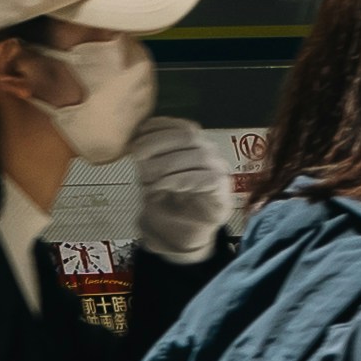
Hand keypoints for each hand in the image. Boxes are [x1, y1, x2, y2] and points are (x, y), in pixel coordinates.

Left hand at [122, 112, 234, 263]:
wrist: (182, 235)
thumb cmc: (168, 201)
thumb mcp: (152, 175)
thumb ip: (149, 156)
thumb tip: (137, 140)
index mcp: (195, 144)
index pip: (181, 125)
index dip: (158, 128)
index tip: (136, 139)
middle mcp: (210, 152)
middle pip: (189, 135)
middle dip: (159, 143)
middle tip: (138, 158)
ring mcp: (220, 170)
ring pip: (199, 155)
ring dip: (168, 163)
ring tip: (147, 176)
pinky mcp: (223, 192)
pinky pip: (207, 178)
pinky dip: (180, 180)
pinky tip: (162, 186)